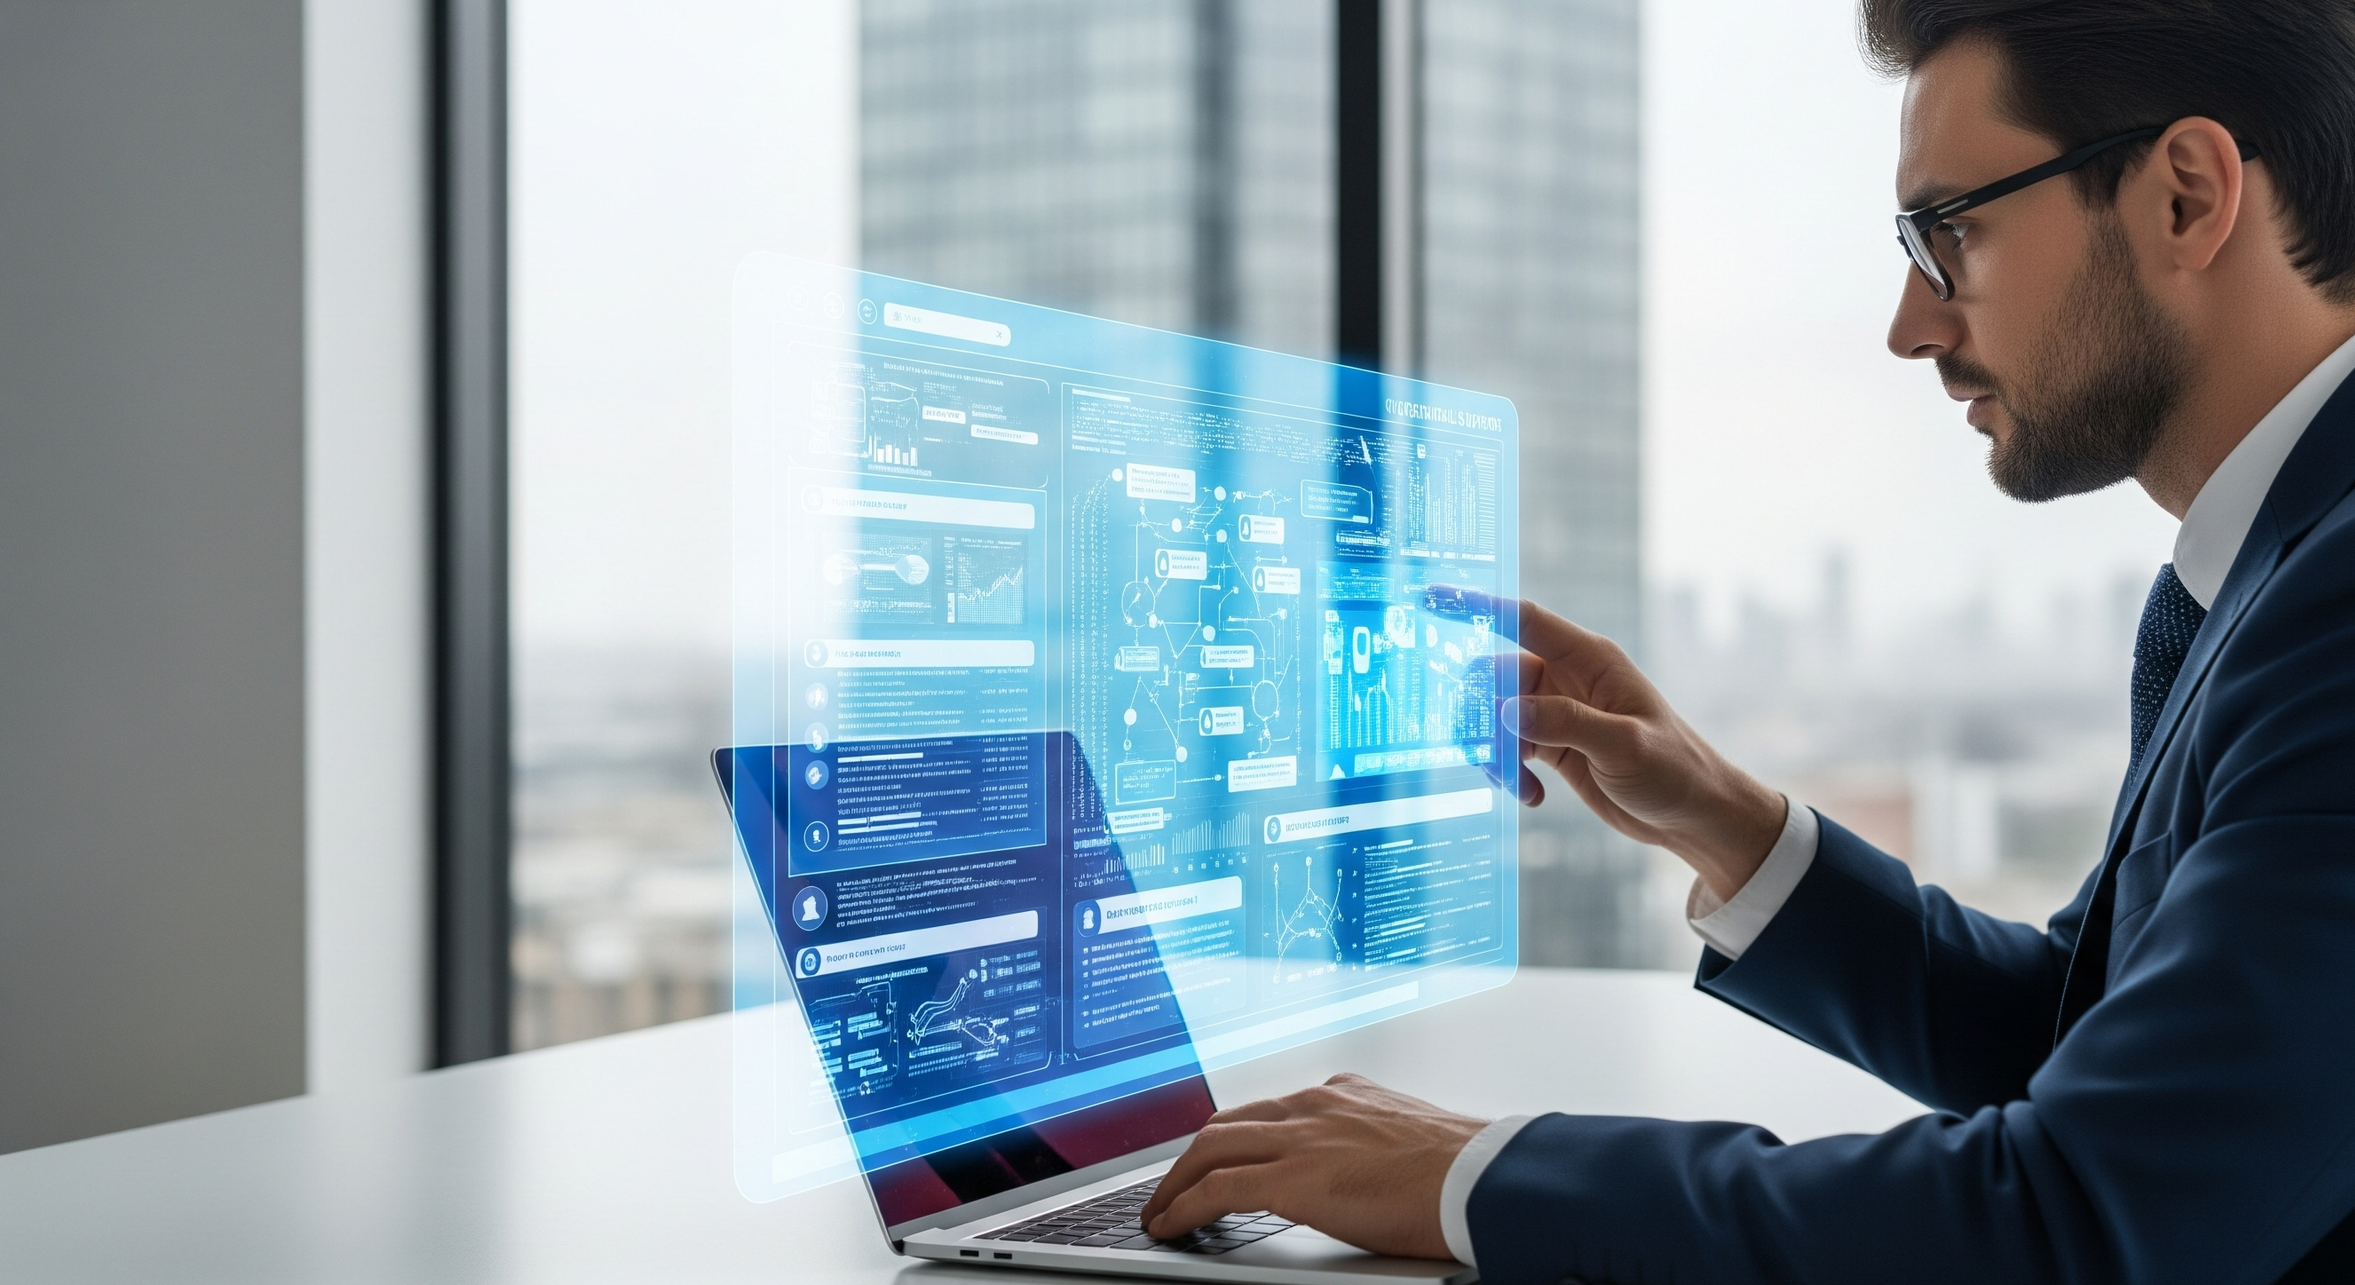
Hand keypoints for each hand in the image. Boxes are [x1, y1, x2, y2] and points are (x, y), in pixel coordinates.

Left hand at [1138, 1073, 1484, 1259]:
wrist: (1483, 1178)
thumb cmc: (1466, 1171)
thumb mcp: (1409, 1142)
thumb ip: (1372, 1149)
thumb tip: (1366, 1178)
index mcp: (1345, 1094)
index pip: (1271, 1110)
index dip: (1237, 1136)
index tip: (1220, 1156)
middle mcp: (1316, 1104)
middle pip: (1229, 1122)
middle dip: (1194, 1155)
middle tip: (1175, 1184)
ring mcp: (1301, 1136)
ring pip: (1212, 1147)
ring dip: (1177, 1181)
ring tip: (1161, 1210)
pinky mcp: (1292, 1177)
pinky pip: (1216, 1190)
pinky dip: (1184, 1207)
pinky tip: (1170, 1226)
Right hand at [1439, 589, 1783, 900]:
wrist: (1694, 816)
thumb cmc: (1675, 771)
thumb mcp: (1624, 746)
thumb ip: (1565, 724)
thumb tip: (1507, 712)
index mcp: (1589, 660)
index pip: (1523, 620)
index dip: (1477, 606)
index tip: (1433, 597)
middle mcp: (1567, 679)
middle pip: (1495, 676)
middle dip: (1482, 714)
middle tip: (1488, 753)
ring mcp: (1557, 712)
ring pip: (1496, 716)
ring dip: (1494, 751)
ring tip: (1516, 785)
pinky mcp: (1553, 746)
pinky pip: (1508, 747)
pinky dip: (1508, 772)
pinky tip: (1531, 797)